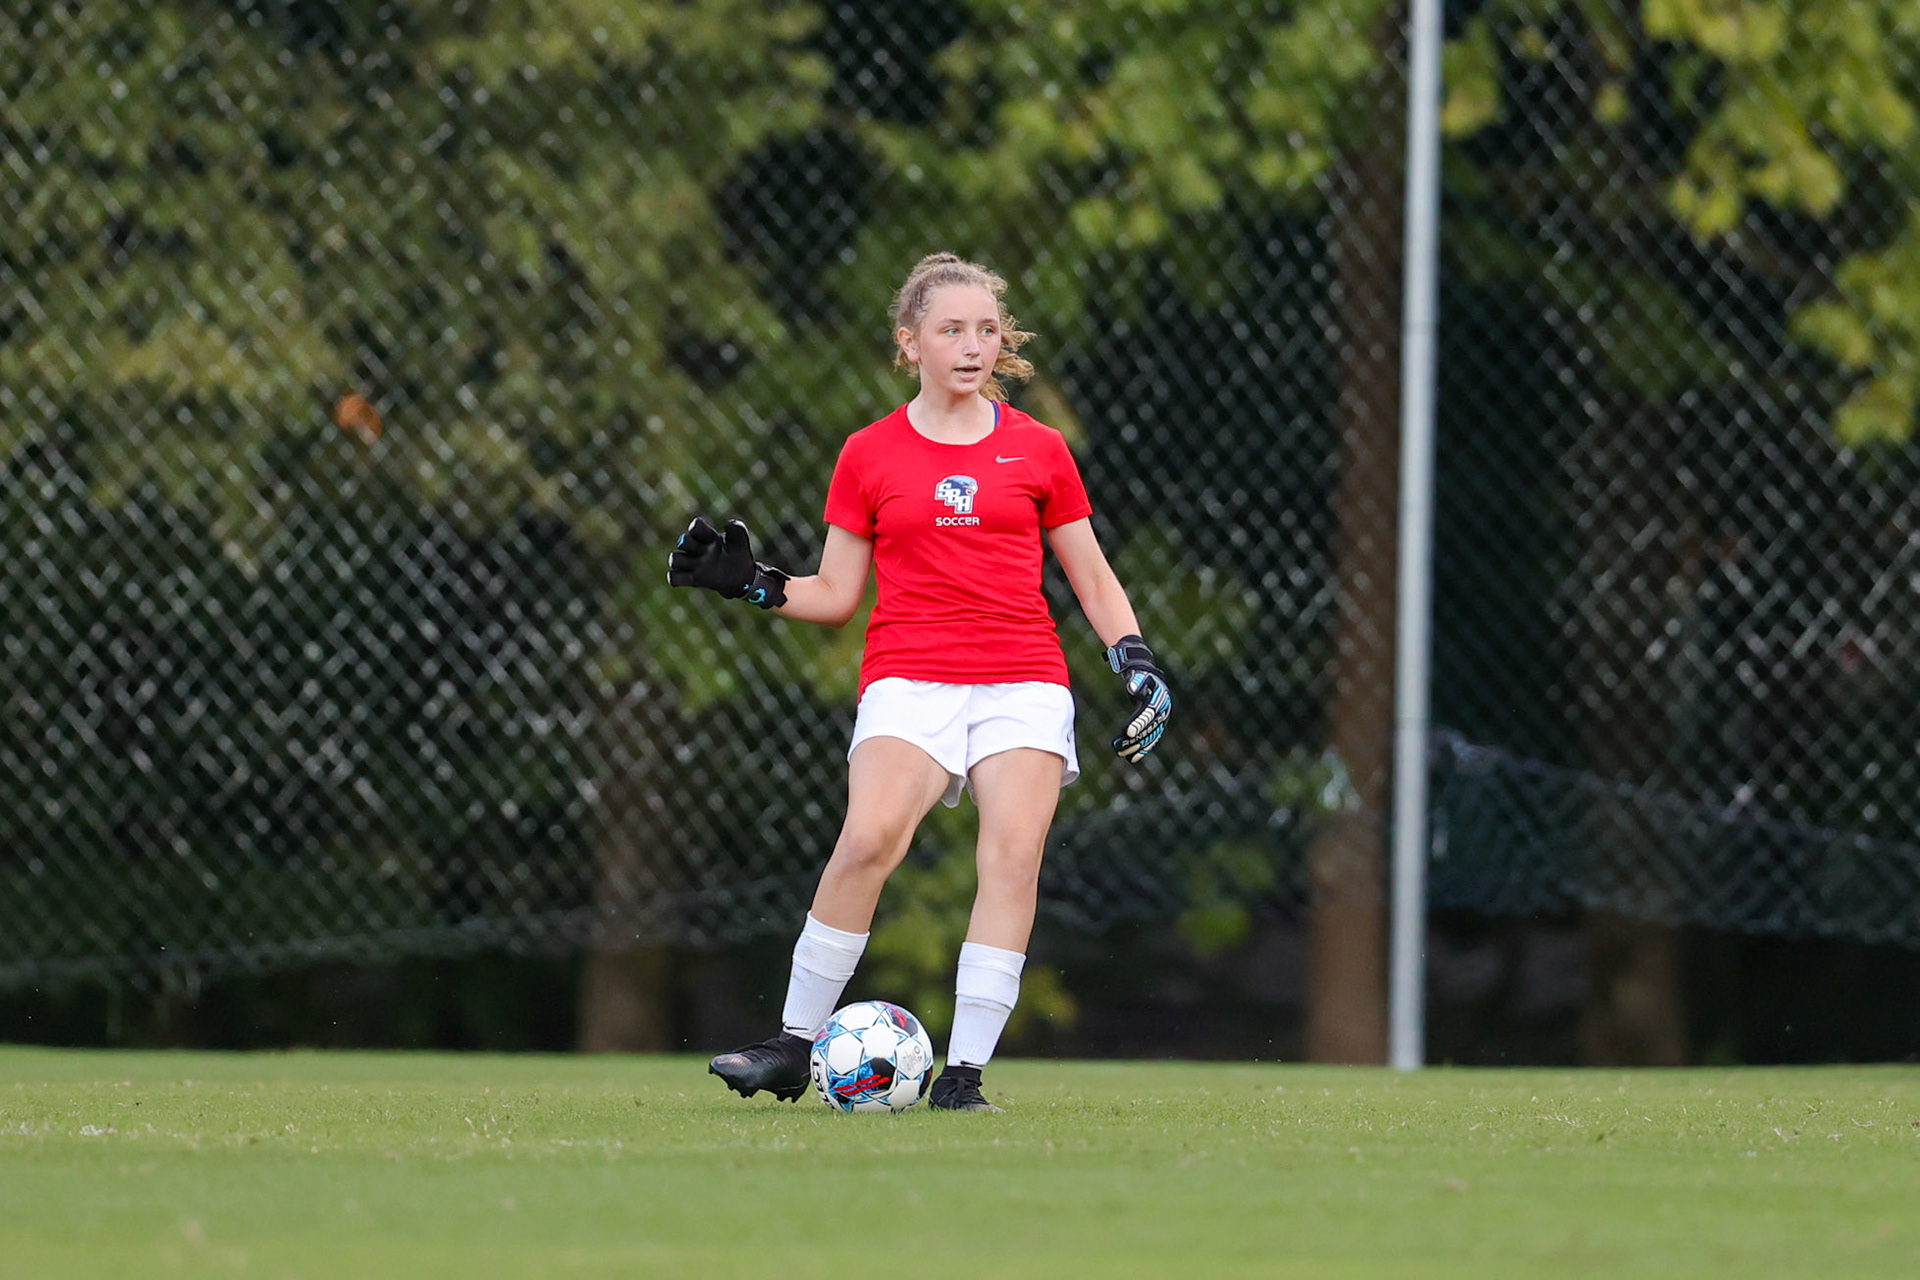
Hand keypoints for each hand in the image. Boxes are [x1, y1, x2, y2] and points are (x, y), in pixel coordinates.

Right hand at [667, 517, 789, 608]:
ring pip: (674, 558)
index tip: (710, 537)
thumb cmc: (739, 555)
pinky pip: (674, 577)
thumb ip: (737, 528)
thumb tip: (727, 524)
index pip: (696, 526)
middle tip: (704, 551)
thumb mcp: (741, 540)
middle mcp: (698, 548)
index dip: (697, 528)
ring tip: (698, 565)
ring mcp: (693, 564)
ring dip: (683, 561)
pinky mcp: (692, 579)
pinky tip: (692, 578)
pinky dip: (677, 577)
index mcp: (708, 536)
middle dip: (689, 544)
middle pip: (683, 541)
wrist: (742, 578)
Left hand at [1105, 635, 1170, 760]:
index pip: (1149, 712)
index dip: (1139, 722)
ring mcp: (1161, 720)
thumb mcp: (1138, 675)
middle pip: (1149, 728)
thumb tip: (1131, 689)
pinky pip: (1151, 739)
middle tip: (1119, 747)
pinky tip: (1132, 758)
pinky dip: (1142, 749)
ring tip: (1121, 753)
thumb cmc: (1140, 675)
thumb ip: (1135, 682)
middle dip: (1135, 738)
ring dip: (1136, 746)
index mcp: (1159, 698)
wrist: (1149, 678)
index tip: (1127, 731)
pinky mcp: (1157, 725)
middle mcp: (1163, 711)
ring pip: (1150, 736)